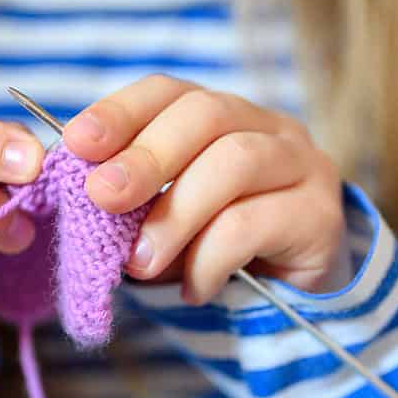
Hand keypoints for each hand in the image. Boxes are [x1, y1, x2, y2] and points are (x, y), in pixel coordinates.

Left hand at [62, 75, 348, 303]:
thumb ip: (133, 205)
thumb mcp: (167, 223)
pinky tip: (193, 289)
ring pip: (234, 162)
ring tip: (140, 262)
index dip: (121, 111)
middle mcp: (270, 128)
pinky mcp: (321, 214)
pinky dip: (210, 258)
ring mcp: (303, 166)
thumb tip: (79, 196)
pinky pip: (255, 223)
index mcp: (224, 117)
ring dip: (176, 213)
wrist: (297, 305)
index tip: (76, 143)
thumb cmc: (221, 255)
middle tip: (102, 197)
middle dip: (147, 155)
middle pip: (206, 115)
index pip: (171, 92)